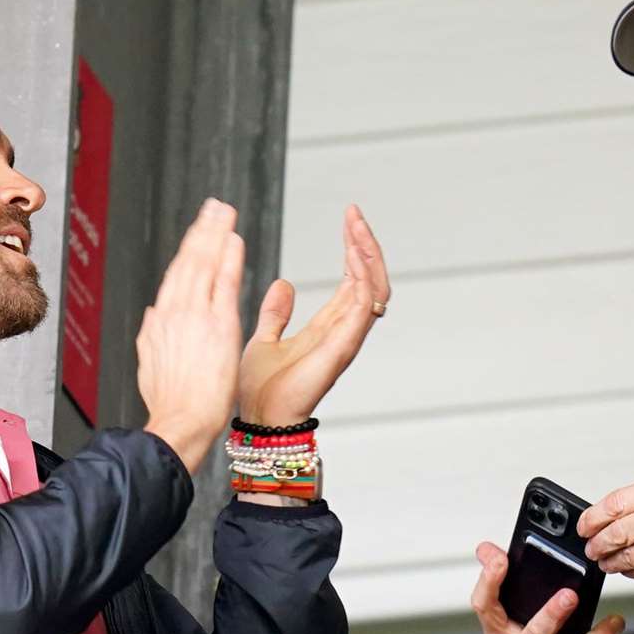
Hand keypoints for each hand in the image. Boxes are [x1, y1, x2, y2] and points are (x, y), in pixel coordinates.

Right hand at [138, 198, 244, 471]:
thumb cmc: (171, 403)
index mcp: (159, 322)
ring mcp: (194, 316)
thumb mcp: (150, 363)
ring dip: (214, 234)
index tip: (197, 233)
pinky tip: (234, 239)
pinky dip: (228, 258)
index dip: (188, 251)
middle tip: (212, 207)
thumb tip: (153, 315)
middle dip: (201, 231)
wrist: (180, 422)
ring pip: (203, 264)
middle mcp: (173, 312)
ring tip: (224, 212)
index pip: (176, 278)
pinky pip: (222, 282)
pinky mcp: (217, 325)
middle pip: (188, 261)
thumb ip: (153, 335)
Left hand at [238, 205, 389, 425]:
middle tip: (355, 215)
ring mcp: (347, 338)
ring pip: (375, 288)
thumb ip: (276, 314)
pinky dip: (364, 277)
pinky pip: (364, 306)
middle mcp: (344, 330)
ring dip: (368, 254)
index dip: (354, 248)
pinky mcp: (343, 346)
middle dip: (365, 244)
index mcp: (329, 326)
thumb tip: (283, 284)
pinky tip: (355, 254)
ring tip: (356, 226)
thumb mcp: (264, 339)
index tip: (348, 218)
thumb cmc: (261, 390)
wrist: (258, 418)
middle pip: (371, 279)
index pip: (354, 279)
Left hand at [579, 473, 633, 592]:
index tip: (585, 525)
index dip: (592, 517)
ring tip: (605, 562)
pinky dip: (632, 573)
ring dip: (610, 562)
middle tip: (591, 548)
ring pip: (625, 556)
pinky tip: (630, 569)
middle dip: (596, 544)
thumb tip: (621, 511)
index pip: (614, 502)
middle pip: (614, 532)